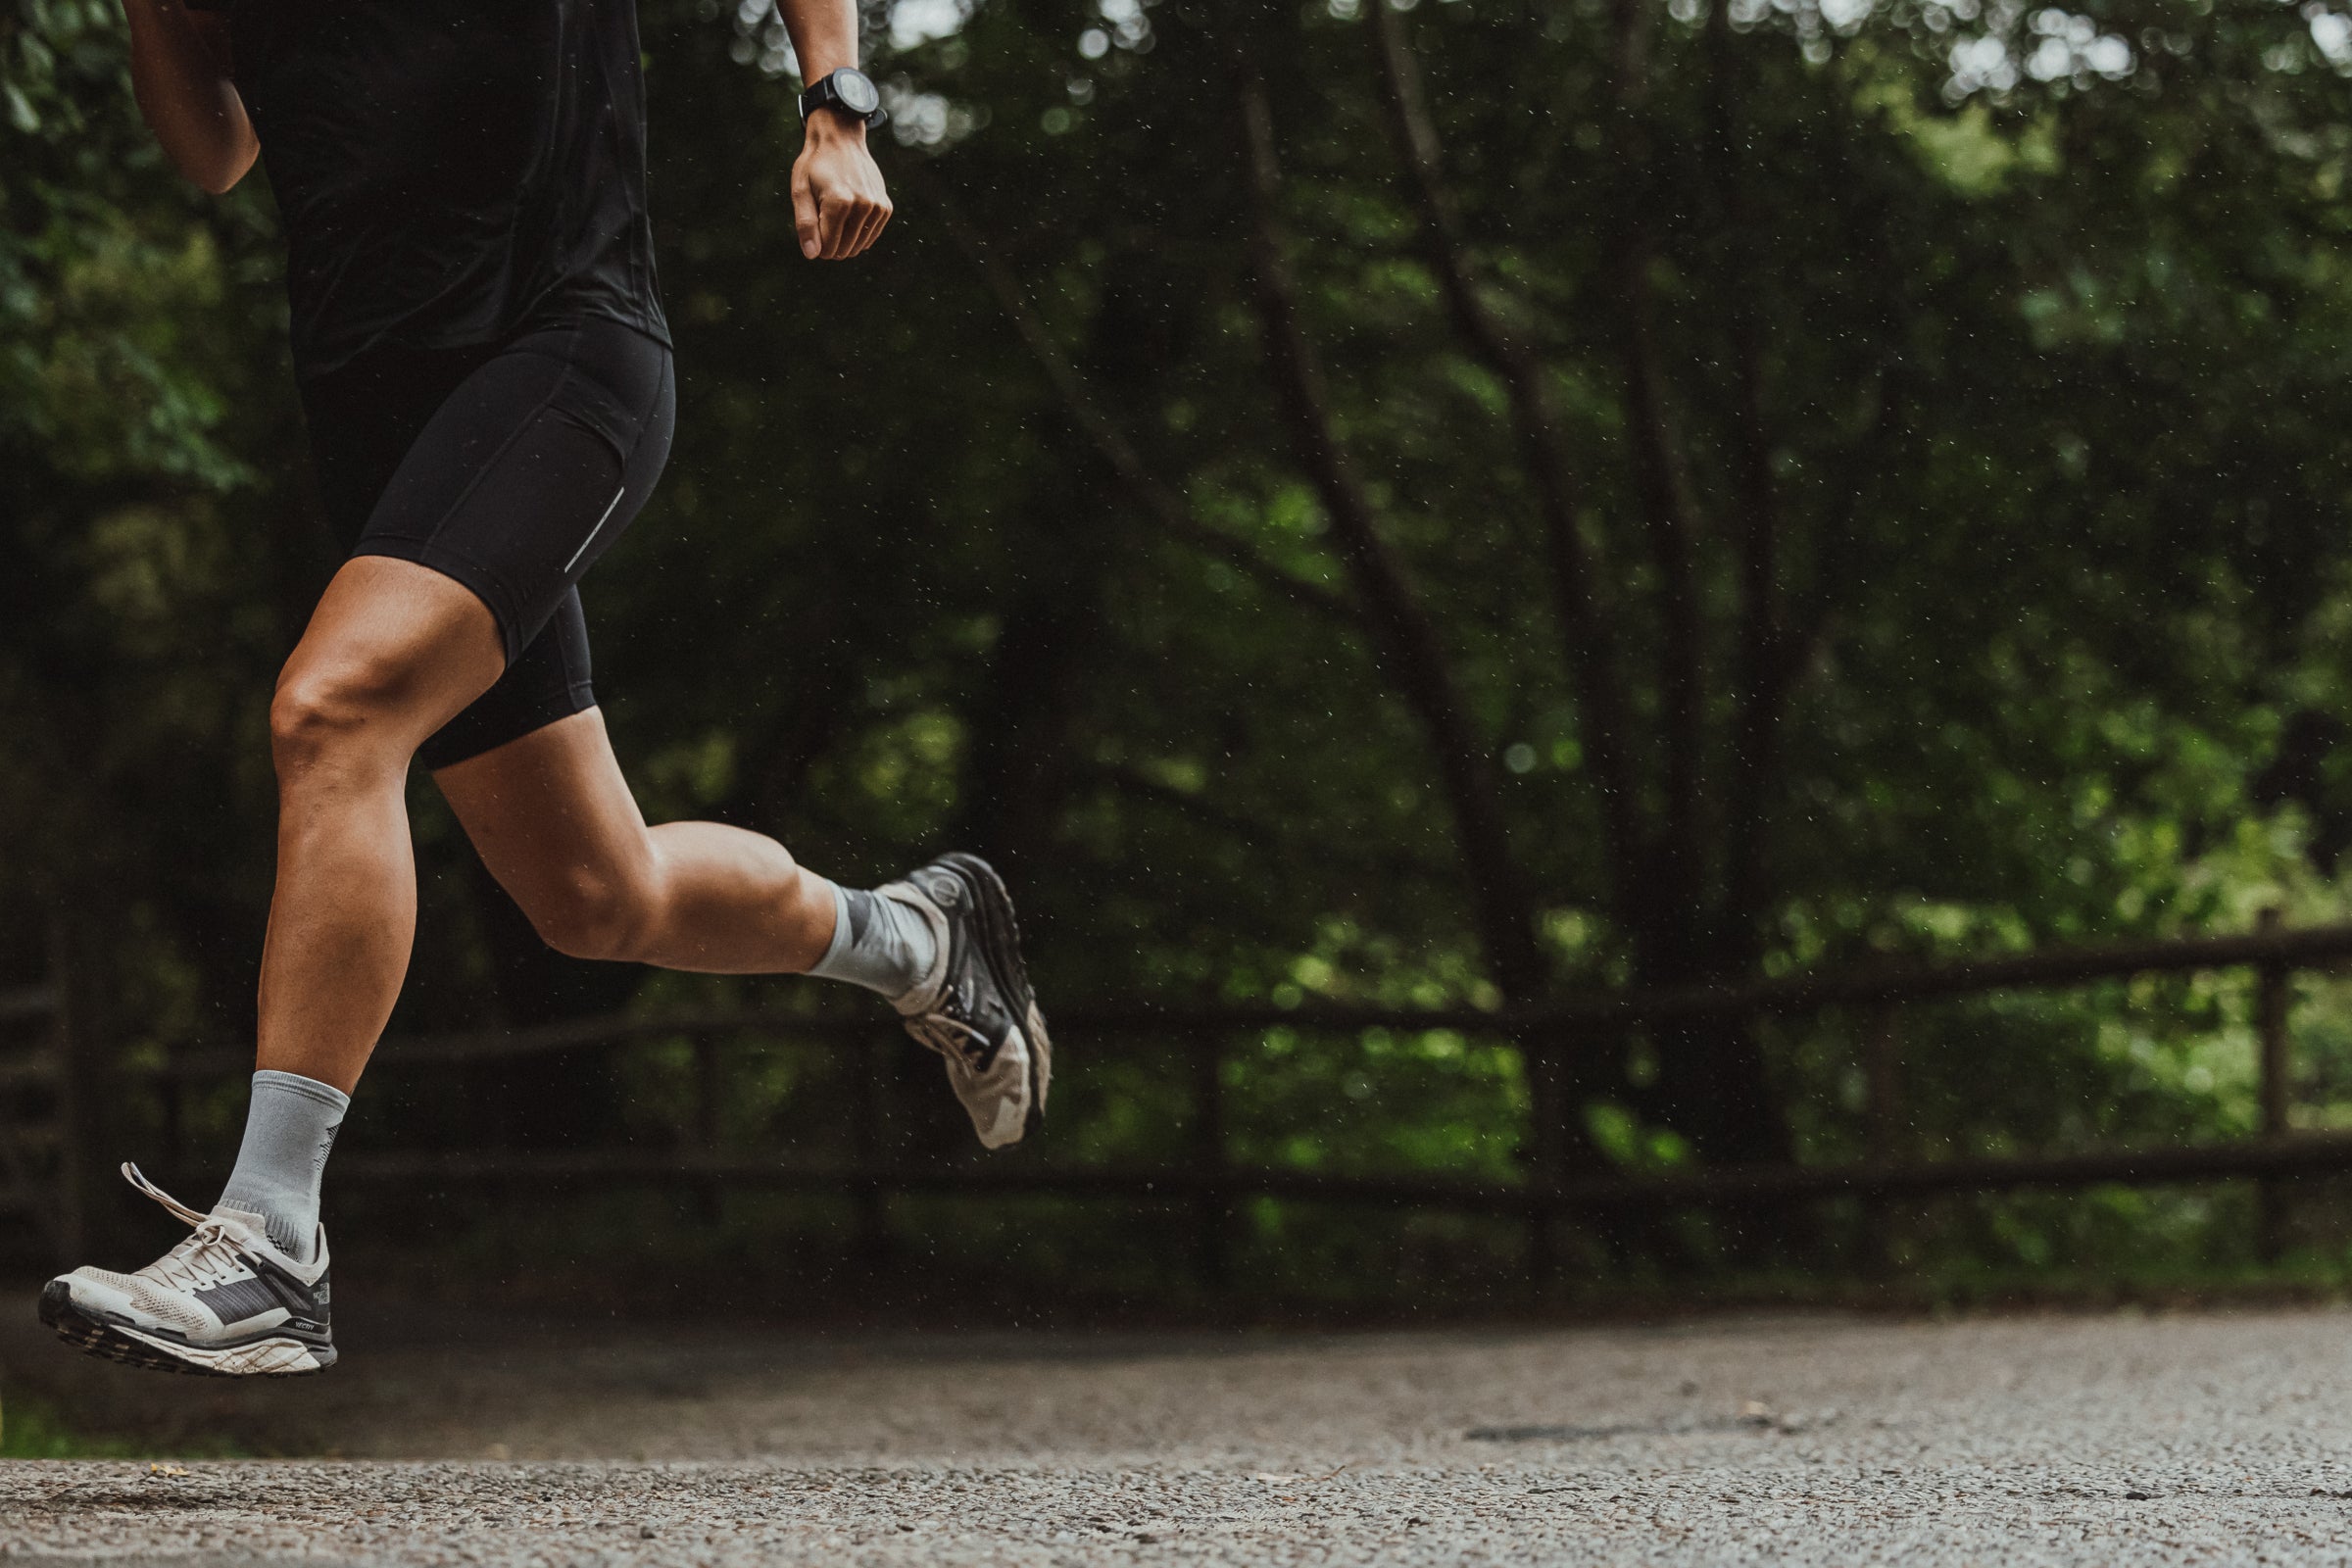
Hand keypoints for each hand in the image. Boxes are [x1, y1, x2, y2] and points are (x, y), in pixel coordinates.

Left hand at [791, 113, 891, 259]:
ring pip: (858, 246)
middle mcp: (863, 206)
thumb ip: (805, 223)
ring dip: (844, 238)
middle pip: (844, 250)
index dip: (816, 243)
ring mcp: (877, 207)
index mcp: (839, 203)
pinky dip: (858, 232)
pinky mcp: (885, 207)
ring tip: (836, 213)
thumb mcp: (800, 190)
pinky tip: (850, 214)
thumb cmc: (815, 165)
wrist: (841, 139)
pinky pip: (870, 236)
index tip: (812, 225)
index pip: (827, 247)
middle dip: (830, 243)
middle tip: (822, 217)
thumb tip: (812, 254)